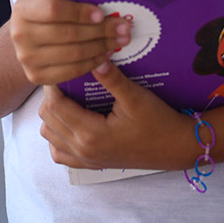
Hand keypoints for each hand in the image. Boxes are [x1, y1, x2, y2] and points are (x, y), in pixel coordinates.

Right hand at [8, 0, 129, 85]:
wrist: (26, 38)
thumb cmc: (46, 12)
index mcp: (23, 8)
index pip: (54, 10)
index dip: (79, 12)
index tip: (101, 13)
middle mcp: (20, 35)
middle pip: (68, 34)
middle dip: (101, 30)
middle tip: (123, 27)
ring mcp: (27, 59)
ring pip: (74, 54)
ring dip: (102, 47)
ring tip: (120, 40)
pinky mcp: (37, 77)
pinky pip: (72, 71)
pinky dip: (93, 62)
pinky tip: (106, 53)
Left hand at [38, 62, 192, 170]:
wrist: (176, 148)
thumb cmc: (158, 122)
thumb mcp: (136, 96)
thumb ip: (111, 78)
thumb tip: (93, 58)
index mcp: (91, 133)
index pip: (54, 106)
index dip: (52, 85)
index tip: (58, 68)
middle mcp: (83, 150)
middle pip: (47, 120)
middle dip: (50, 97)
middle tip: (64, 79)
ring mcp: (86, 160)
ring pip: (49, 137)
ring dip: (52, 116)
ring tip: (67, 98)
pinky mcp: (92, 164)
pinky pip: (60, 154)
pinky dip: (57, 138)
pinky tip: (70, 122)